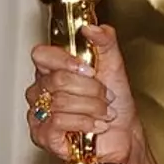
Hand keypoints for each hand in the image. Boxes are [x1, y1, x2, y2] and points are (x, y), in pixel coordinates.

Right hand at [24, 24, 139, 163]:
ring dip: (93, 108)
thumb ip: (105, 42)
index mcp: (54, 70)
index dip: (65, 61)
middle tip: (105, 96)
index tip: (89, 69)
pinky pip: (59, 122)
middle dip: (92, 90)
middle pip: (58, 80)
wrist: (123, 136)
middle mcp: (42, 90)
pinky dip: (85, 123)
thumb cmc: (117, 104)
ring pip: (61, 101)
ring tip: (102, 112)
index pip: (42, 55)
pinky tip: (95, 125)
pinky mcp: (43, 135)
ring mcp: (39, 113)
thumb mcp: (115, 66)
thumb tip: (92, 27)